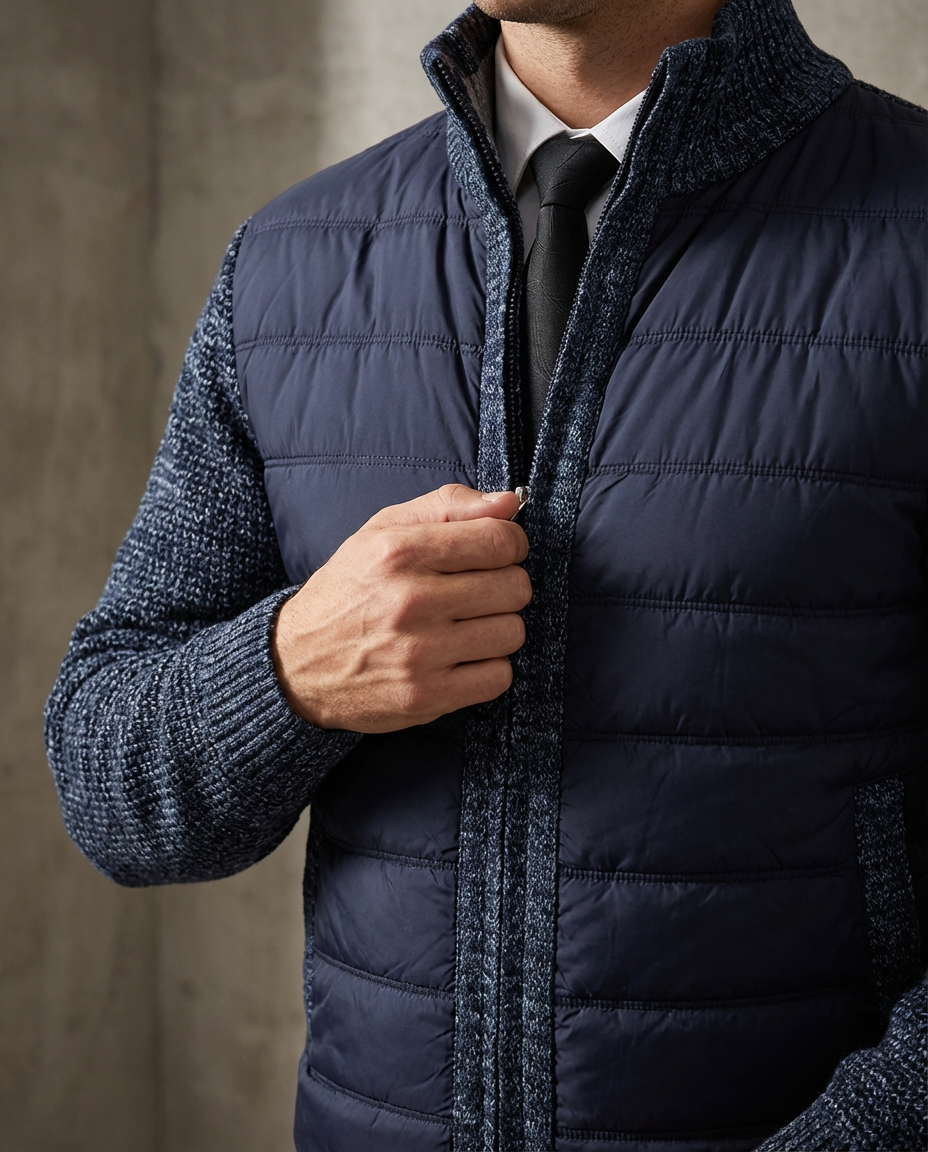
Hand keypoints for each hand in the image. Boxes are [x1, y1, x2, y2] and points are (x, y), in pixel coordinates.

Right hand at [271, 485, 530, 731]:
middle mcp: (410, 601)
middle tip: (477, 592)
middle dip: (504, 586)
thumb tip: (509, 502)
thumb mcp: (382, 531)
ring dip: (497, 628)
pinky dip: (487, 668)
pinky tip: (460, 657)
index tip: (496, 554)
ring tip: (465, 626)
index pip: (500, 541)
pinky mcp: (426, 696)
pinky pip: (498, 677)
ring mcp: (419, 653)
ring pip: (512, 632)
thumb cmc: (349, 590)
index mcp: (399, 552)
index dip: (511, 545)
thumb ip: (448, 507)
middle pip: (515, 587)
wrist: (295, 664)